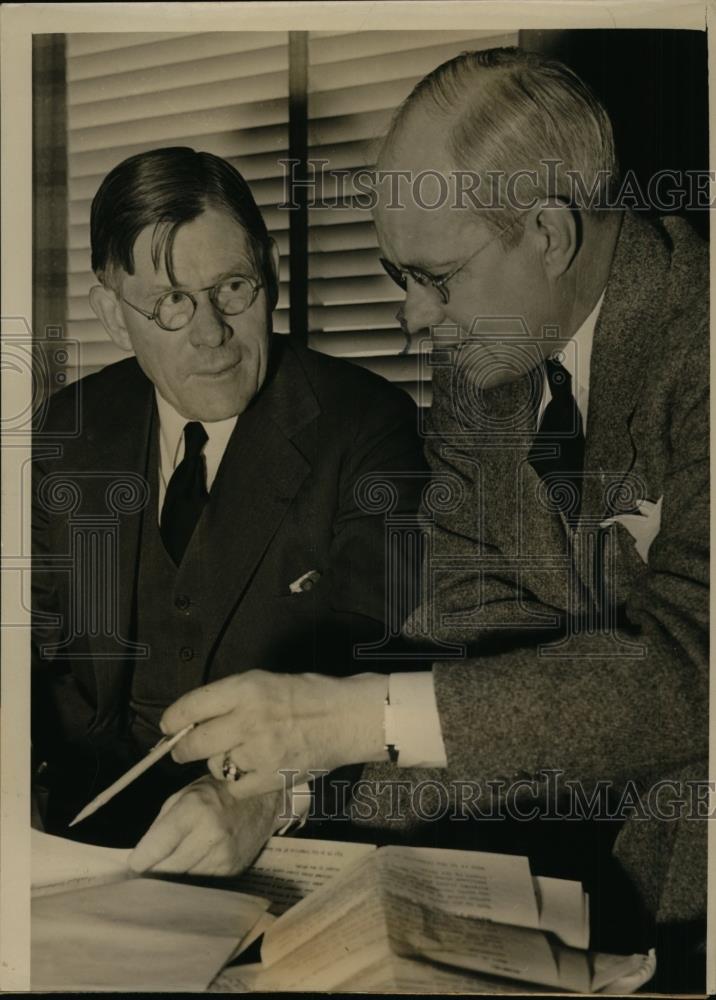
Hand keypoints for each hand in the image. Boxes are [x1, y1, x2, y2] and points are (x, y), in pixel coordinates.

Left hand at [128, 774, 281, 875]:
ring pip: (182, 881)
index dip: (139, 860)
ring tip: (171, 864)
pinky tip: (192, 865)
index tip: (134, 863)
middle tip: (147, 868)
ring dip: (172, 877)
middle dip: (152, 871)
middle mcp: (210, 835)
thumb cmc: (215, 793)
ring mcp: (223, 856)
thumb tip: (140, 859)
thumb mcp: (183, 795)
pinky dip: (191, 878)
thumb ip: (160, 825)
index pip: (154, 848)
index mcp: (193, 810)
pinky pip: (200, 883)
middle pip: (165, 870)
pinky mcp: (232, 870)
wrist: (261, 798)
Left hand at [162, 670, 389, 798]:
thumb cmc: (309, 694)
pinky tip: (251, 771)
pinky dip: (238, 783)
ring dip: (220, 763)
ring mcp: (260, 751)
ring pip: (216, 766)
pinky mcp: (272, 777)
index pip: (191, 706)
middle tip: (182, 750)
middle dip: (182, 748)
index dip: (172, 720)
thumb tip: (194, 718)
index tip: (168, 727)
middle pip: (194, 742)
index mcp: (246, 689)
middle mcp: (248, 719)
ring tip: (238, 755)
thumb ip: (231, 698)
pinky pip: (236, 788)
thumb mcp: (265, 681)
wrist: (349, 717)